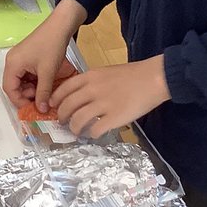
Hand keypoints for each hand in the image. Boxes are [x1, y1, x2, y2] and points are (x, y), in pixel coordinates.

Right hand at [2, 0, 85, 107]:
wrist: (59, 26)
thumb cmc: (51, 46)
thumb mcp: (47, 72)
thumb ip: (43, 93)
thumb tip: (42, 110)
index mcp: (12, 64)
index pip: (9, 89)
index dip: (19, 101)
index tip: (33, 109)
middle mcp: (12, 61)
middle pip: (13, 85)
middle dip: (25, 95)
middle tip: (40, 100)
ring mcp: (19, 58)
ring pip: (20, 80)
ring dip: (30, 89)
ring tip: (44, 91)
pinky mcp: (26, 56)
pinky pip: (25, 74)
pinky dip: (33, 81)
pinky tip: (44, 83)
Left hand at [49, 56, 170, 138]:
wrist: (153, 78)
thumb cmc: (131, 74)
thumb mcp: (106, 72)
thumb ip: (91, 82)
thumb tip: (79, 97)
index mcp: (90, 77)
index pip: (63, 89)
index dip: (55, 100)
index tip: (52, 107)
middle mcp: (92, 90)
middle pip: (67, 106)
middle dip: (61, 117)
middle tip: (62, 122)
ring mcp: (103, 104)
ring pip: (78, 120)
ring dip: (74, 128)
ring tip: (76, 131)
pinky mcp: (114, 117)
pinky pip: (95, 130)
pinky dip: (91, 134)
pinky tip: (93, 134)